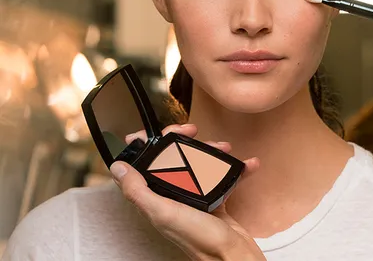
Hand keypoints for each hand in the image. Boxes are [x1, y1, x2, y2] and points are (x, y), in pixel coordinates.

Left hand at [111, 124, 264, 260]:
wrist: (232, 256)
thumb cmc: (199, 239)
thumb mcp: (164, 212)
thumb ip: (138, 191)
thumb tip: (117, 168)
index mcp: (156, 199)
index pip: (144, 165)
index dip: (150, 144)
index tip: (162, 132)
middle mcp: (173, 197)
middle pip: (173, 159)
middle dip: (185, 142)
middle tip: (195, 134)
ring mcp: (194, 197)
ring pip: (198, 164)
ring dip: (212, 152)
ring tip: (225, 149)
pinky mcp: (214, 200)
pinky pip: (223, 178)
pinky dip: (235, 169)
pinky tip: (247, 164)